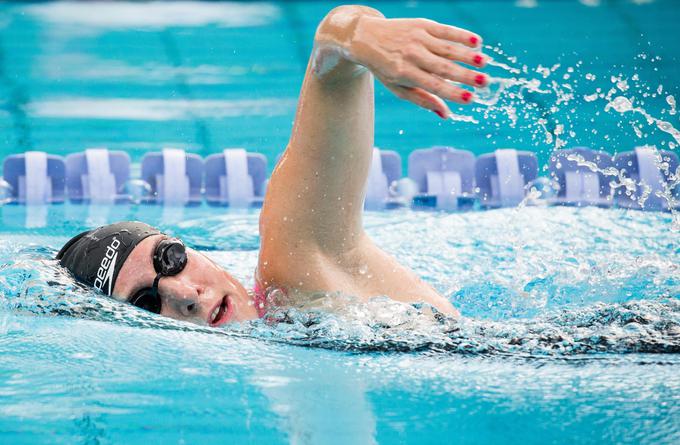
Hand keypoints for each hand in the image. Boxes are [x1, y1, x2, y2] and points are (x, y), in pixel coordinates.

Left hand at [351, 16, 487, 118]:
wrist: (365, 37)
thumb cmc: (385, 67)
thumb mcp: (398, 88)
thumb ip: (423, 100)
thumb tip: (447, 114)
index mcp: (404, 73)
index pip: (433, 85)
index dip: (452, 93)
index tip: (470, 99)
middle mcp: (411, 55)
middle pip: (443, 67)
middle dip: (466, 75)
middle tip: (485, 83)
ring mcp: (417, 38)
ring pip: (447, 48)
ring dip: (468, 55)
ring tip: (485, 63)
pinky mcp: (422, 25)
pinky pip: (445, 30)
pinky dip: (461, 35)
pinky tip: (478, 42)